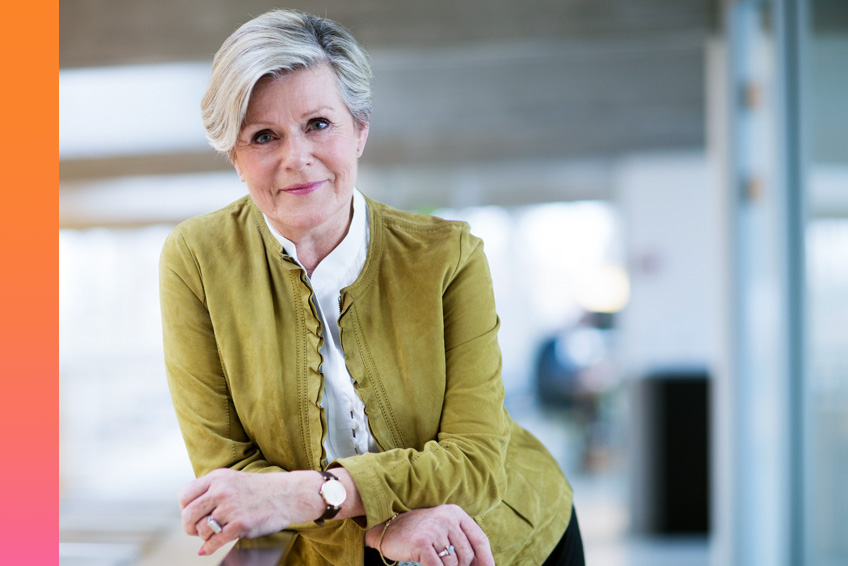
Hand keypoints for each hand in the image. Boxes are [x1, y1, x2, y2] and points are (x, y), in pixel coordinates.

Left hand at [178, 468, 324, 555]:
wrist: (289, 495)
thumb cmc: (261, 489)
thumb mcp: (233, 480)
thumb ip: (212, 490)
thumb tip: (189, 511)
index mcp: (218, 478)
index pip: (185, 495)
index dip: (185, 509)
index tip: (192, 515)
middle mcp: (222, 491)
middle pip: (188, 514)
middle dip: (189, 526)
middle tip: (195, 530)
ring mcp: (231, 508)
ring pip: (201, 529)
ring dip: (204, 536)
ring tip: (212, 534)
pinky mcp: (240, 524)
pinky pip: (215, 541)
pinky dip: (208, 548)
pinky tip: (208, 549)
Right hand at [365, 504, 493, 565]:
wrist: (386, 527)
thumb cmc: (417, 532)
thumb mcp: (442, 529)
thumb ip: (460, 541)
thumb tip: (482, 564)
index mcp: (455, 513)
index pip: (479, 539)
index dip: (486, 559)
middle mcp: (447, 518)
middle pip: (467, 555)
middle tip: (447, 565)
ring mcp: (434, 529)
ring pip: (453, 563)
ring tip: (434, 562)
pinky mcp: (422, 542)